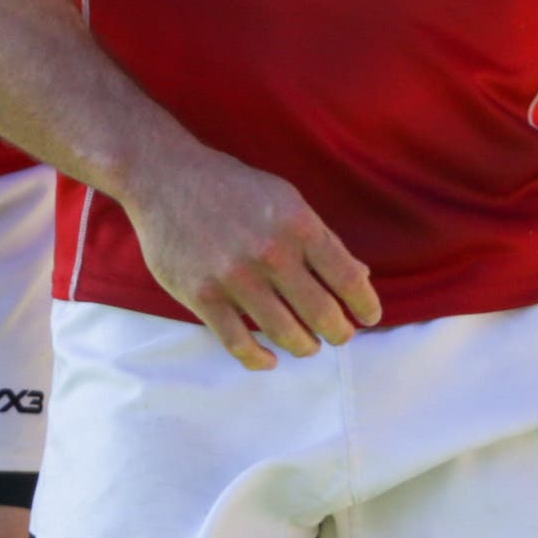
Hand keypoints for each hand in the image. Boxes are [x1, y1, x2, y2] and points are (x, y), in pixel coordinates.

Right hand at [118, 140, 382, 368]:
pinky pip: (238, 344)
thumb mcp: (287, 200)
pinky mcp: (202, 296)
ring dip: (304, 346)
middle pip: (321, 313)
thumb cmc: (234, 188)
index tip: (369, 318)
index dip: (365, 305)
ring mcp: (234, 278)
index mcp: (298, 225)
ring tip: (308, 345)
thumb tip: (360, 276)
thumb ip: (321, 239)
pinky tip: (270, 359)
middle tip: (340, 336)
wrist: (167, 178)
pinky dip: (259, 359)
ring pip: (284, 333)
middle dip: (339, 333)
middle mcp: (271, 253)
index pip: (347, 278)